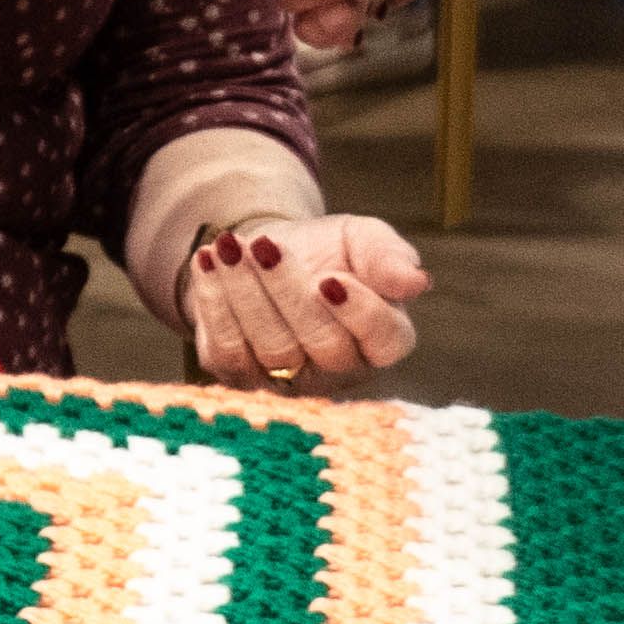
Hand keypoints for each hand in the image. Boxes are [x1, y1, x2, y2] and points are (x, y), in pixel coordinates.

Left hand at [180, 210, 433, 391]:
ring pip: (270, 348)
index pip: (384, 340)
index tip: (331, 278)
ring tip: (229, 246)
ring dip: (245, 292)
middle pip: (320, 342)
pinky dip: (213, 304)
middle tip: (265, 246)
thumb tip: (416, 281)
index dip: (359, 313)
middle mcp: (340, 372)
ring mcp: (289, 382)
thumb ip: (387, 256)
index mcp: (383, 340)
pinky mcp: (241, 379)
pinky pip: (227, 350)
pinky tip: (207, 262)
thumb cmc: (327, 252)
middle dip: (288, 290)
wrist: (266, 253)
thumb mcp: (360, 240)